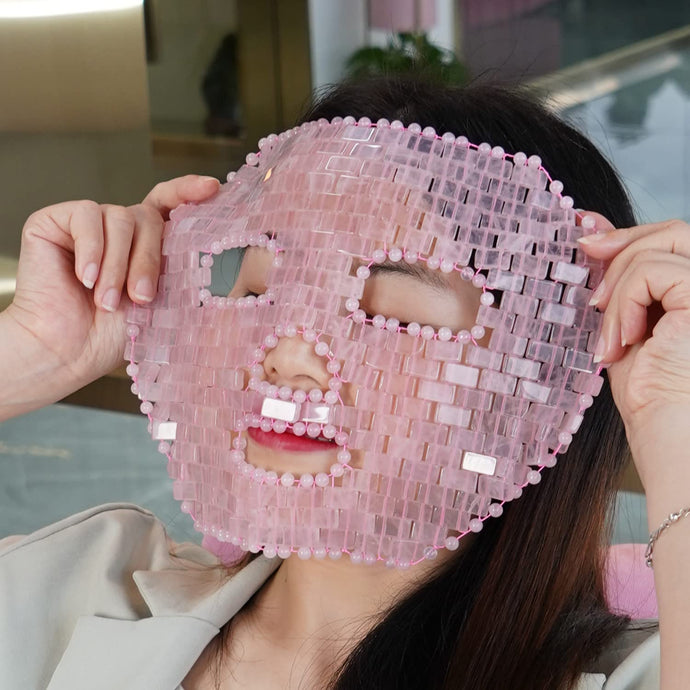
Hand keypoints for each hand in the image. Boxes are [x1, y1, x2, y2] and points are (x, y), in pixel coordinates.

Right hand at [1, 175, 218, 416]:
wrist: (66, 351)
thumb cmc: (114, 335)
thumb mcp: (163, 302)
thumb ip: (184, 272)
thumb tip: (231, 259)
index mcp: (148, 242)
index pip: (171, 204)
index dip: (190, 191)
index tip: (214, 189)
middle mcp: (121, 227)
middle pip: (149, 217)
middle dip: (149, 259)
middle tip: (141, 298)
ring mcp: (90, 222)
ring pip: (120, 217)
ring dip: (118, 265)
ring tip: (106, 301)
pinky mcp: (56, 221)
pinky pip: (86, 216)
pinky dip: (91, 250)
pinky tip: (84, 279)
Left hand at [578, 216, 689, 496]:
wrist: (665, 430)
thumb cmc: (648, 388)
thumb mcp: (625, 318)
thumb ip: (619, 275)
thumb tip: (590, 228)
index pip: (670, 240)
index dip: (625, 232)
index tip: (583, 233)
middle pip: (672, 231)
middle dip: (619, 242)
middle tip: (583, 257)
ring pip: (657, 249)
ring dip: (618, 290)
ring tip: (610, 336)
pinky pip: (653, 272)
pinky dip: (626, 301)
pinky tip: (624, 340)